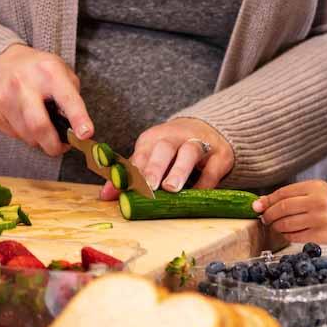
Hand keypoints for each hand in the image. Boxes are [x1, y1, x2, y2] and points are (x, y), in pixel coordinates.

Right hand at [0, 43, 92, 155]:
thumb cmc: (37, 69)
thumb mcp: (61, 71)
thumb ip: (71, 96)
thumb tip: (77, 127)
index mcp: (49, 72)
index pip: (67, 99)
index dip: (78, 119)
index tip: (85, 134)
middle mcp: (24, 84)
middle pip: (39, 125)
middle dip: (53, 144)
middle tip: (60, 148)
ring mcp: (4, 98)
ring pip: (26, 135)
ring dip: (39, 140)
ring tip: (44, 130)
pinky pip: (14, 135)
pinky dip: (25, 135)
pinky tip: (26, 122)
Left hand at [98, 118, 233, 200]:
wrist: (210, 130)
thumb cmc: (172, 149)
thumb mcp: (150, 157)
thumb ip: (130, 175)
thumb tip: (106, 196)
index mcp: (154, 138)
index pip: (142, 153)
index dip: (134, 170)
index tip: (127, 187)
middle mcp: (176, 137)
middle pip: (164, 148)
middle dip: (155, 167)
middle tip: (149, 186)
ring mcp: (200, 143)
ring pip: (189, 152)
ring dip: (179, 170)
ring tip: (171, 188)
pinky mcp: (220, 155)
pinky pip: (212, 169)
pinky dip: (204, 183)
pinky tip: (195, 195)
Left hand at [252, 181, 326, 245]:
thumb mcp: (315, 190)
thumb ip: (290, 194)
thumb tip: (260, 203)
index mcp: (315, 187)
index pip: (283, 193)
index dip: (267, 200)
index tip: (257, 206)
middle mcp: (318, 202)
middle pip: (283, 209)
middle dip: (269, 215)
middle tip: (265, 218)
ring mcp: (320, 220)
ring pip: (287, 224)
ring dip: (276, 226)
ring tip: (276, 225)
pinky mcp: (321, 236)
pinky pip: (295, 237)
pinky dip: (286, 236)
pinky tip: (287, 233)